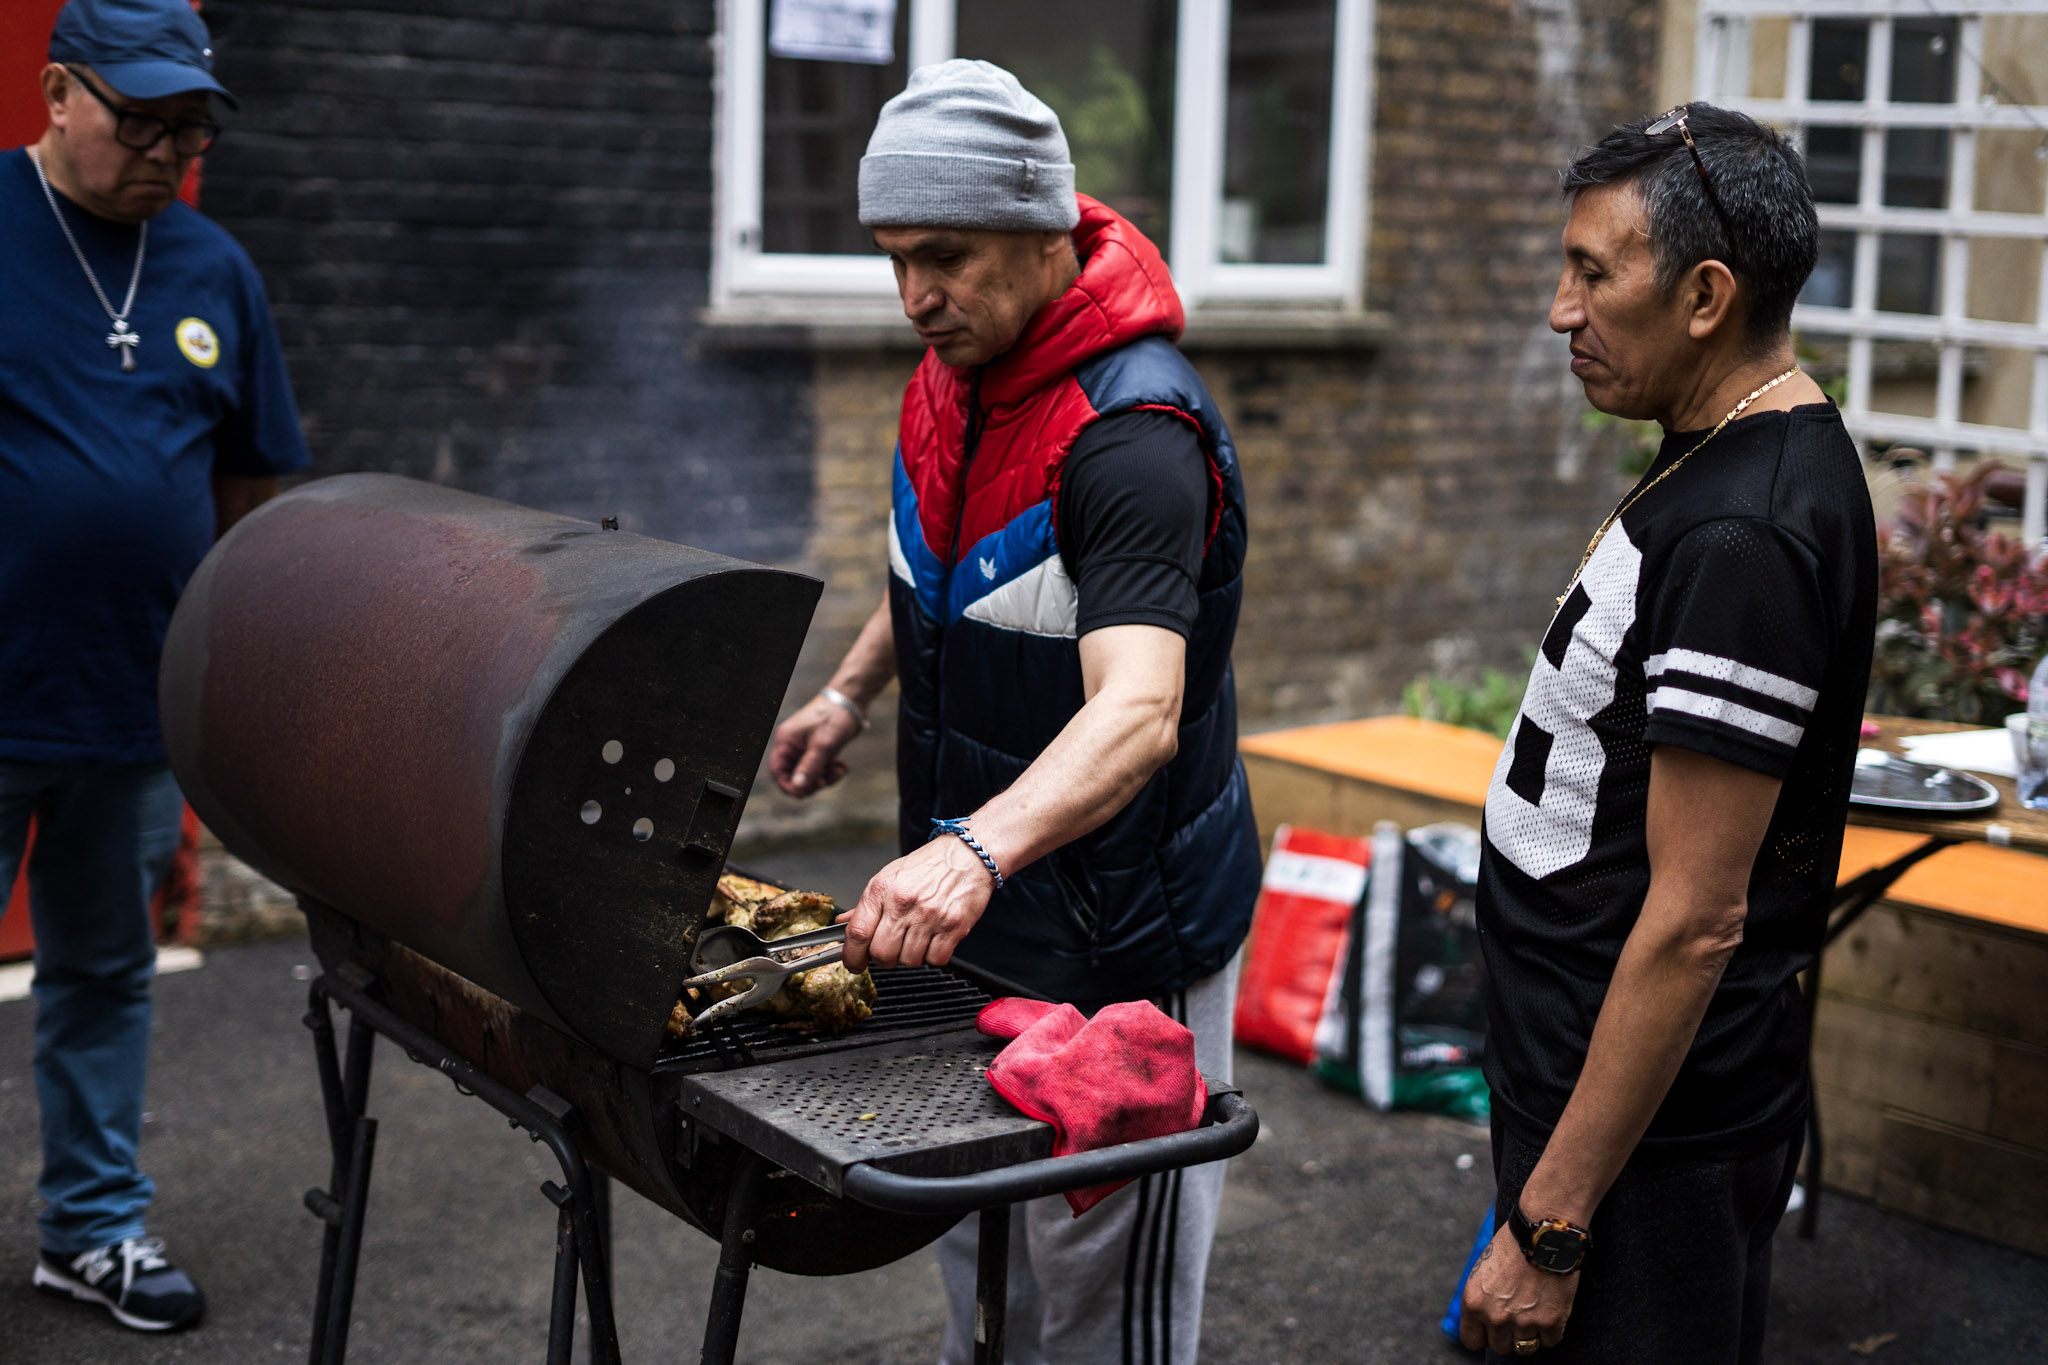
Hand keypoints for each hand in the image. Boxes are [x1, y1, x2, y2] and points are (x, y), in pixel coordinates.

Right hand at [768, 695, 860, 797]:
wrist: (852, 700)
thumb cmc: (835, 717)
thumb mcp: (823, 746)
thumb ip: (809, 768)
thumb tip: (797, 789)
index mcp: (786, 742)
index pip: (777, 772)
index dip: (790, 786)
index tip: (806, 793)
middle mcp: (792, 745)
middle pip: (795, 776)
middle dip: (813, 782)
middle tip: (828, 780)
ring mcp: (805, 747)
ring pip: (810, 774)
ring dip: (825, 777)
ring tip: (840, 769)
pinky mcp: (818, 748)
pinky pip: (820, 768)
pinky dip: (831, 771)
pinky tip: (843, 765)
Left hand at [841, 835, 997, 971]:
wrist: (968, 854)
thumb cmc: (929, 865)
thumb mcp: (890, 876)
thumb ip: (867, 905)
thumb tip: (844, 923)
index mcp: (883, 889)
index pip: (858, 932)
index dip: (852, 956)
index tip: (854, 963)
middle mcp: (904, 903)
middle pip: (882, 953)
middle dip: (884, 959)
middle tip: (892, 949)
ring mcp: (929, 916)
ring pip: (909, 961)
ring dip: (911, 957)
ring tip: (918, 938)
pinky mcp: (953, 927)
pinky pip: (935, 960)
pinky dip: (933, 956)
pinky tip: (934, 940)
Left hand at [1459, 1222, 1576, 1355]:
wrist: (1543, 1232)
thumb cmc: (1513, 1244)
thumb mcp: (1483, 1270)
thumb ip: (1483, 1298)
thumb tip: (1486, 1319)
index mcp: (1473, 1303)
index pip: (1471, 1341)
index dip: (1483, 1336)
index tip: (1491, 1330)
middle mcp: (1495, 1317)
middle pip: (1500, 1347)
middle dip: (1507, 1335)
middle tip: (1517, 1316)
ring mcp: (1524, 1322)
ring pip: (1525, 1348)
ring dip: (1530, 1335)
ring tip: (1535, 1313)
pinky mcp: (1551, 1322)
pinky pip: (1550, 1341)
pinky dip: (1551, 1330)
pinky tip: (1551, 1310)